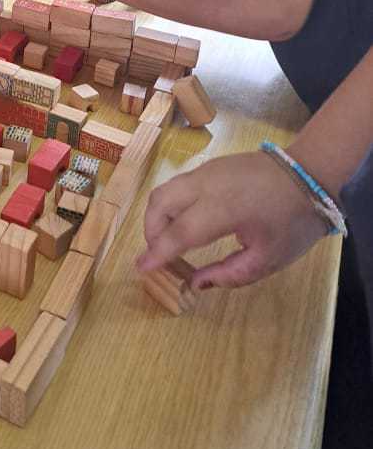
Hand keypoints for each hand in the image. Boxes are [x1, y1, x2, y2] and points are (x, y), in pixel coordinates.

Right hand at [138, 152, 329, 289]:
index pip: (179, 233)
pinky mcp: (209, 166)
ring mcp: (205, 171)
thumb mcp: (268, 258)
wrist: (307, 174)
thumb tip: (195, 282)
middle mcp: (206, 185)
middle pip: (160, 204)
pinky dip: (170, 204)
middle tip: (159, 256)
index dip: (158, 252)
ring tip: (168, 241)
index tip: (141, 268)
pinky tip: (183, 222)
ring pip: (165, 190)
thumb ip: (229, 274)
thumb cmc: (293, 221)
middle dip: (151, 231)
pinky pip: (178, 184)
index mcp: (223, 209)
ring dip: (158, 216)